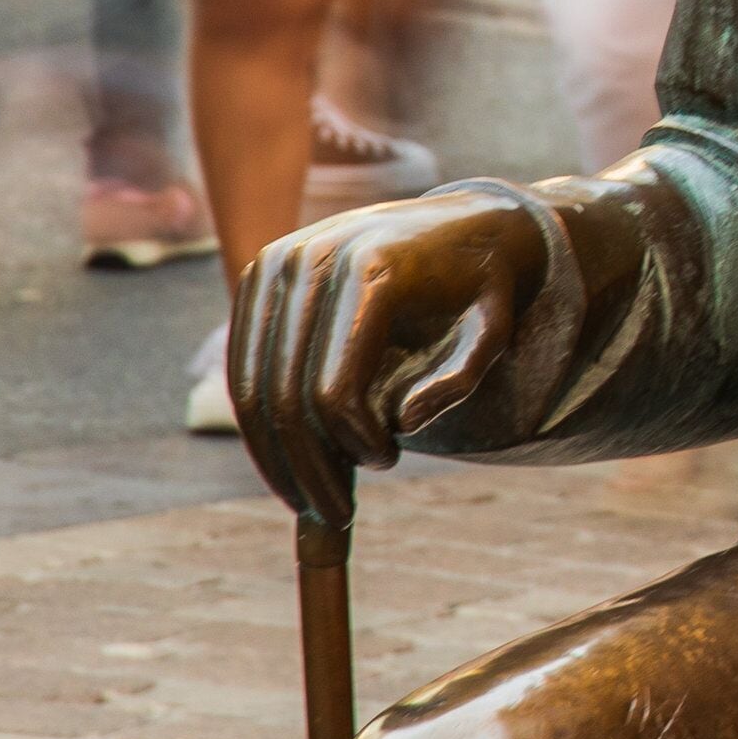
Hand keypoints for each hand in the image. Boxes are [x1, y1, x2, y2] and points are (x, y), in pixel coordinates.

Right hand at [230, 184, 549, 528]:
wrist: (463, 224)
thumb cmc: (483, 289)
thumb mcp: (495, 332)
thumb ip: (460, 378)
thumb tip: (402, 421)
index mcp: (369, 271)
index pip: (333, 388)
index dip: (354, 443)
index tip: (389, 463)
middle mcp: (312, 259)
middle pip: (282, 393)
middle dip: (306, 467)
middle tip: (334, 514)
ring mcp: (275, 263)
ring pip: (250, 386)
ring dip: (275, 455)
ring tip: (313, 497)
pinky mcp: (257, 274)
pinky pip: (242, 365)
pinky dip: (261, 423)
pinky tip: (294, 461)